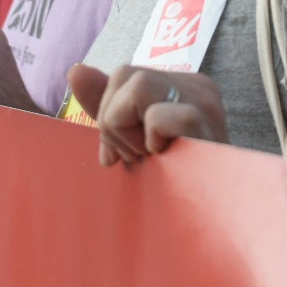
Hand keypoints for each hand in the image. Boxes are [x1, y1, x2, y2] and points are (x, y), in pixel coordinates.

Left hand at [65, 64, 227, 167]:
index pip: (124, 74)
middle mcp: (195, 84)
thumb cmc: (173, 179)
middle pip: (125, 74)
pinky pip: (157, 116)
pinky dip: (151, 140)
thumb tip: (75, 70)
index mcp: (180, 84)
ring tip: (151, 157)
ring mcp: (202, 99)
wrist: (212, 216)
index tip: (120, 152)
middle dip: (114, 120)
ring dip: (129, 131)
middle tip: (138, 157)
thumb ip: (105, 105)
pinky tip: (168, 161)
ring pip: (138, 86)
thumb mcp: (132, 139)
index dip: (109, 113)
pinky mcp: (204, 121)